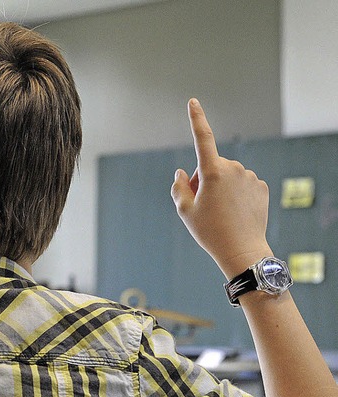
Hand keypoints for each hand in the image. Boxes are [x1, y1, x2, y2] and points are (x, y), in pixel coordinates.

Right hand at [171, 98, 271, 278]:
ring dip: (220, 187)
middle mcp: (234, 169)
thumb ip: (178, 187)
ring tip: (220, 213)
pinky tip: (235, 212)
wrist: (242, 250)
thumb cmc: (209, 232)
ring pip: (228, 176)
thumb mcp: (185, 211)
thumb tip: (182, 172)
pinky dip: (236, 194)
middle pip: (211, 166)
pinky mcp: (261, 186)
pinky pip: (243, 184)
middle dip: (203, 179)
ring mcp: (250, 177)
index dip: (196, 119)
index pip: (202, 138)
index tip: (193, 102)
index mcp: (212, 172)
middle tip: (201, 205)